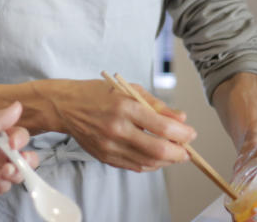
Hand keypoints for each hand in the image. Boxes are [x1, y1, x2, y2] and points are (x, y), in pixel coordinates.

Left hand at [0, 101, 38, 205]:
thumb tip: (18, 106)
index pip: (18, 136)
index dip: (20, 139)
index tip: (13, 143)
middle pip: (24, 156)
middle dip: (28, 159)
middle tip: (18, 159)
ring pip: (18, 173)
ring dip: (18, 172)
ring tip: (7, 171)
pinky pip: (4, 187)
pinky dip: (5, 184)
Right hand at [49, 79, 196, 171]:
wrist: (65, 106)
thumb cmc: (97, 93)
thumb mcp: (128, 89)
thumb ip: (157, 105)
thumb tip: (181, 119)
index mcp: (125, 107)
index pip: (162, 126)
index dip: (182, 133)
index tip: (191, 133)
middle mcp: (117, 128)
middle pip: (157, 150)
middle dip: (178, 153)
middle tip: (187, 151)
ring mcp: (109, 145)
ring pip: (147, 162)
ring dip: (166, 161)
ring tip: (174, 154)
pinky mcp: (104, 157)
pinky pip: (133, 166)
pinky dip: (149, 164)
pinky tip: (155, 157)